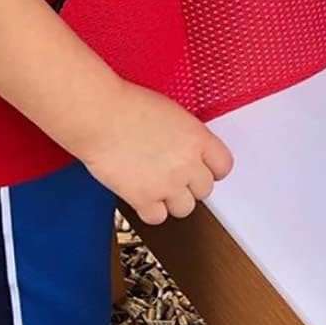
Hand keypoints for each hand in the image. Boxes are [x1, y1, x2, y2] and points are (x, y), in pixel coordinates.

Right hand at [82, 81, 233, 225]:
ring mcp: (167, 184)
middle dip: (191, 184)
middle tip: (176, 175)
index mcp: (197, 138)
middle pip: (205, 189)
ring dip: (174, 200)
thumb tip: (187, 148)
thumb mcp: (171, 112)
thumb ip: (186, 135)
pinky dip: (151, 210)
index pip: (223, 166)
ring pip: (185, 209)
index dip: (213, 168)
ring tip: (159, 186)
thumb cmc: (128, 106)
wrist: (101, 117)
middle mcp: (187, 164)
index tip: (204, 168)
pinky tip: (143, 195)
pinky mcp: (143, 199)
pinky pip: (157, 218)